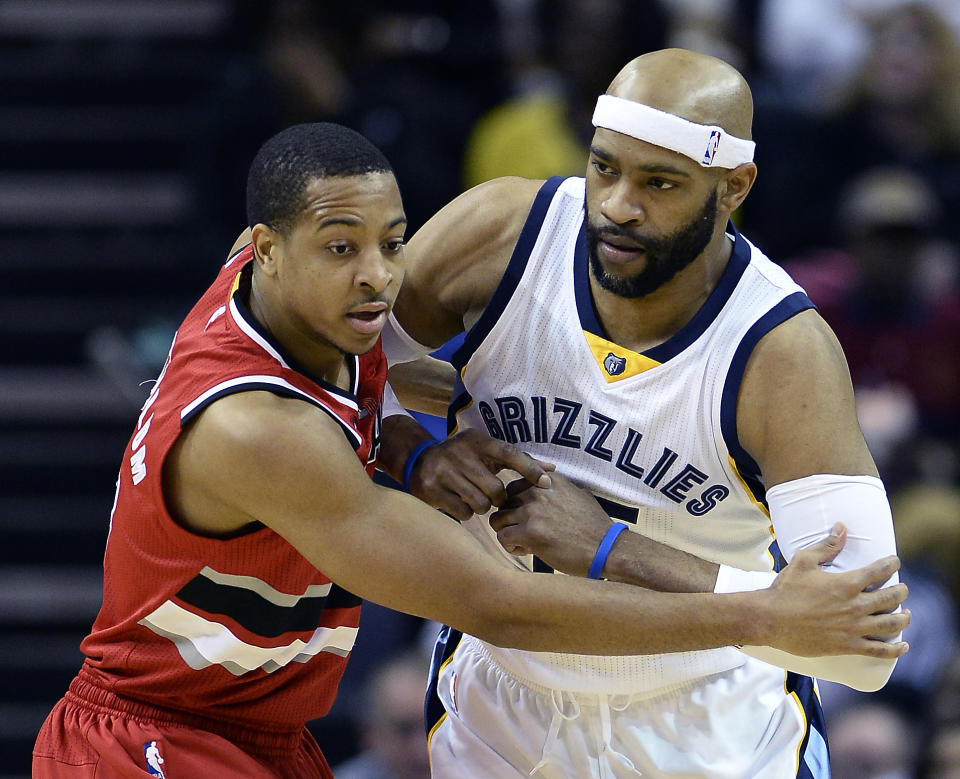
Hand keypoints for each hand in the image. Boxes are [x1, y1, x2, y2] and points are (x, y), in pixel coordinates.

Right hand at [409, 429, 554, 520]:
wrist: (419, 461)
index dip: (530, 469)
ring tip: (474, 497)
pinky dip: (466, 512)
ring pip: (480, 504)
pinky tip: (459, 501)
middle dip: (498, 497)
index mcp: (476, 440)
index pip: (509, 453)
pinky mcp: (433, 489)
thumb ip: (519, 461)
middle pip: (495, 488)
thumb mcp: (487, 452)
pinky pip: (463, 512)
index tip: (546, 484)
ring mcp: (444, 471)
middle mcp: (459, 452)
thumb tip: (552, 470)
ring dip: (481, 506)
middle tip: (492, 495)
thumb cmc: (465, 459)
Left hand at [489, 473, 611, 572]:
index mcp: (548, 480)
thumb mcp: (577, 494)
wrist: (607, 548)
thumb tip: (542, 487)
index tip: (525, 513)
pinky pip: (502, 537)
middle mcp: (538, 492)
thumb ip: (555, 489)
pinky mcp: (530, 532)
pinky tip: (526, 550)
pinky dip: (510, 546)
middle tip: (522, 530)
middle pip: (503, 501)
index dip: (515, 501)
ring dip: (507, 532)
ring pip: (497, 519)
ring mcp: (533, 511)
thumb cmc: (594, 526)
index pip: (514, 483)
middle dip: (509, 517)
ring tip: (523, 542)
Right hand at [761, 525, 909, 657]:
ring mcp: (853, 628)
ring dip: (904, 618)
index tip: (894, 562)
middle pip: (892, 598)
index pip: (880, 571)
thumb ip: (827, 546)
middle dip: (902, 591)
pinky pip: (880, 650)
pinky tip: (903, 646)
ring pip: (892, 624)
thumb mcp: (804, 561)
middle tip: (902, 589)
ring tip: (906, 614)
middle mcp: (855, 606)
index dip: (891, 564)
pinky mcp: (848, 646)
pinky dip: (895, 649)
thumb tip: (842, 528)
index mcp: (846, 584)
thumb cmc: (785, 589)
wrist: (769, 619)